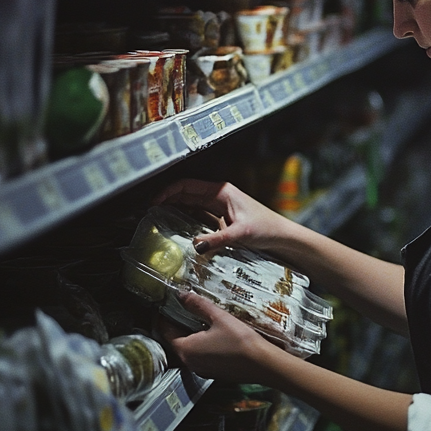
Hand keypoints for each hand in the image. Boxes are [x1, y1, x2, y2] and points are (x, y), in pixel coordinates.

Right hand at [152, 178, 293, 256]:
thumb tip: (195, 245)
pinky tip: (177, 228)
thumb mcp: (240, 234)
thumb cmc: (266, 228)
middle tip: (150, 213)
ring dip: (175, 209)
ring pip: (190, 204)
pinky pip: (197, 215)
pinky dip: (185, 219)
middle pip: (186, 193)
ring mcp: (219, 206)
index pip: (187, 185)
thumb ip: (216, 239)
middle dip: (167, 200)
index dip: (168, 191)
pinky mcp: (221, 218)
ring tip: (158, 219)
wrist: (281, 236)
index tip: (154, 202)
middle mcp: (219, 195)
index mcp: (221, 191)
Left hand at [158, 292, 279, 382]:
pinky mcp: (212, 373)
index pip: (165, 332)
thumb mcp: (218, 317)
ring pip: (188, 350)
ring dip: (189, 336)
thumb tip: (181, 294)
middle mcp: (189, 362)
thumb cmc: (239, 340)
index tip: (165, 306)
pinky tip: (211, 335)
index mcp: (185, 349)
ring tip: (197, 320)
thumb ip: (198, 305)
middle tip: (182, 309)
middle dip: (176, 325)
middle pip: (175, 341)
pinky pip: (199, 357)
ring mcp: (200, 370)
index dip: (163, 318)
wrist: (261, 364)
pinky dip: (199, 345)